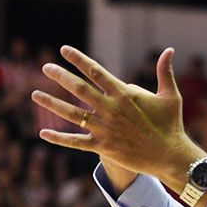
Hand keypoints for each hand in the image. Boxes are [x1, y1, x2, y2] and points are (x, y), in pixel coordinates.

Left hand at [31, 46, 205, 184]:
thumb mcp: (170, 96)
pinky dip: (59, 138)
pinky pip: (76, 142)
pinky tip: (43, 133)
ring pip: (72, 114)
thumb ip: (165, 72)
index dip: (79, 59)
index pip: (96, 72)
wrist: (170, 156)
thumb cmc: (171, 125)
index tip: (64, 50)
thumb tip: (169, 50)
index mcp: (125, 95)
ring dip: (52, 104)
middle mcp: (111, 110)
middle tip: (46, 67)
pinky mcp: (103, 147)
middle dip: (60, 76)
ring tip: (35, 94)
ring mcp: (105, 129)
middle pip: (79, 89)